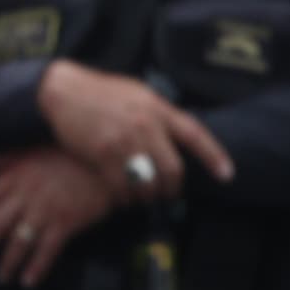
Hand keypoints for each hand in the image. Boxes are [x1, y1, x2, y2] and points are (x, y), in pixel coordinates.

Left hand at [0, 150, 118, 285]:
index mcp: (17, 176)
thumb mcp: (38, 151)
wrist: (109, 164)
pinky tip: (28, 281)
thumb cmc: (73, 157)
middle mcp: (27, 195)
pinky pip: (47, 249)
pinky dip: (36, 267)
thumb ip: (10, 158)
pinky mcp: (67, 223)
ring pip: (19, 241)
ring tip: (1, 277)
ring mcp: (46, 210)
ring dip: (7, 262)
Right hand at [35, 62, 231, 189]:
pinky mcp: (101, 154)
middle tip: (169, 196)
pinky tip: (125, 198)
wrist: (62, 90)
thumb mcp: (139, 93)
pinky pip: (121, 186)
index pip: (195, 135)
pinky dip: (125, 197)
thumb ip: (159, 113)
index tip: (227, 175)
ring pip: (148, 181)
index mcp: (159, 108)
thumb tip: (177, 132)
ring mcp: (123, 140)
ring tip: (146, 199)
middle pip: (173, 168)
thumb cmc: (102, 91)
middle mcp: (145, 125)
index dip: (214, 156)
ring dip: (149, 196)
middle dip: (174, 188)